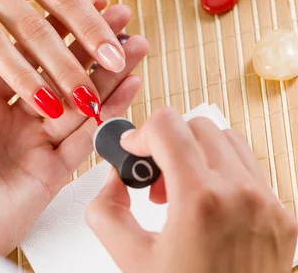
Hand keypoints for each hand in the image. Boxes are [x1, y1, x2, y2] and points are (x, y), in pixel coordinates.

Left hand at [0, 5, 146, 254]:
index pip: (24, 55)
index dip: (50, 29)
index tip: (75, 3)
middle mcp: (15, 118)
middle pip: (59, 72)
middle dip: (90, 45)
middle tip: (120, 18)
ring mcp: (36, 144)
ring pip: (79, 100)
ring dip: (108, 73)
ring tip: (136, 45)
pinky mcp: (52, 171)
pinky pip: (85, 138)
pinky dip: (108, 112)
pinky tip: (130, 86)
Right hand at [87, 108, 297, 272]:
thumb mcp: (128, 257)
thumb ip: (105, 208)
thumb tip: (115, 177)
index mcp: (201, 202)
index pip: (168, 127)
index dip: (141, 133)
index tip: (133, 151)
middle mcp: (242, 195)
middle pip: (196, 126)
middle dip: (167, 144)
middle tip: (154, 179)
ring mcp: (268, 204)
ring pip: (227, 140)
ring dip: (196, 154)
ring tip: (181, 190)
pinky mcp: (283, 216)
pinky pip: (250, 168)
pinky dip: (221, 172)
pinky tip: (207, 204)